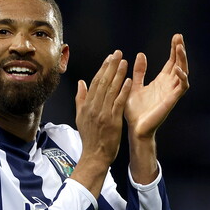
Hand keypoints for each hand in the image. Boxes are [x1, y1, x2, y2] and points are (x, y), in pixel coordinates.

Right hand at [72, 50, 132, 196]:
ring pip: (111, 90)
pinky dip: (123, 91)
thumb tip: (81, 82)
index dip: (102, 68)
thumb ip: (81, 99)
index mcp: (86, 106)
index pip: (95, 82)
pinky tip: (129, 80)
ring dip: (118, 75)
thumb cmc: (90, 137)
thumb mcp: (81, 117)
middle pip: (102, 83)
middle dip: (111, 66)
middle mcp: (94, 107)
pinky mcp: (112, 120)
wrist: (94, 156)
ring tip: (125, 61)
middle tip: (118, 53)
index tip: (109, 57)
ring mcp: (103, 114)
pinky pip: (118, 103)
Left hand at [124, 33, 189, 139]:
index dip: (174, 50)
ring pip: (183, 73)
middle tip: (179, 37)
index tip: (175, 36)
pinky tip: (178, 70)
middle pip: (179, 64)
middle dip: (180, 51)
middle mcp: (168, 85)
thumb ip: (139, 72)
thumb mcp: (134, 86)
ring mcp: (171, 93)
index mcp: (160, 82)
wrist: (135, 129)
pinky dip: (182, 78)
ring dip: (182, 61)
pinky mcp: (171, 101)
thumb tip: (140, 55)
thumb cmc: (135, 111)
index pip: (171, 62)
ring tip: (180, 48)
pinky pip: (182, 88)